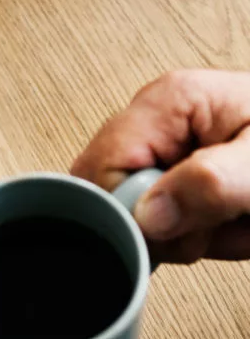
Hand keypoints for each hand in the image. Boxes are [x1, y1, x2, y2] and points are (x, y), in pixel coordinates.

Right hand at [72, 69, 249, 263]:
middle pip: (112, 195)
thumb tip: (146, 214)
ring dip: (194, 236)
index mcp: (170, 102)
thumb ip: (210, 186)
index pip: (102, 170)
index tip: (179, 228)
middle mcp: (159, 122)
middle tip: (220, 222)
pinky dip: (203, 237)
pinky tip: (233, 223)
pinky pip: (167, 223)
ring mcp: (168, 149)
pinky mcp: (182, 175)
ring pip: (139, 218)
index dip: (132, 211)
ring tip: (240, 220)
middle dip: (168, 228)